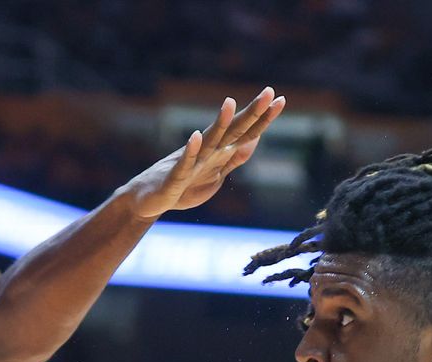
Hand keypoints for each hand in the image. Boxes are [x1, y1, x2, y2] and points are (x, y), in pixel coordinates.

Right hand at [122, 88, 285, 218]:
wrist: (150, 200)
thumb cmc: (184, 186)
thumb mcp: (217, 173)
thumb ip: (235, 157)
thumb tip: (256, 139)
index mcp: (219, 152)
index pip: (245, 132)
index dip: (264, 118)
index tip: (281, 100)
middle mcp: (207, 151)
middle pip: (233, 130)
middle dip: (251, 113)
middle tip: (269, 91)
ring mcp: (191, 162)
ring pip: (209, 140)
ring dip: (220, 122)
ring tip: (230, 103)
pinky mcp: (175, 177)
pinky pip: (184, 163)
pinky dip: (190, 150)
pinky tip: (195, 136)